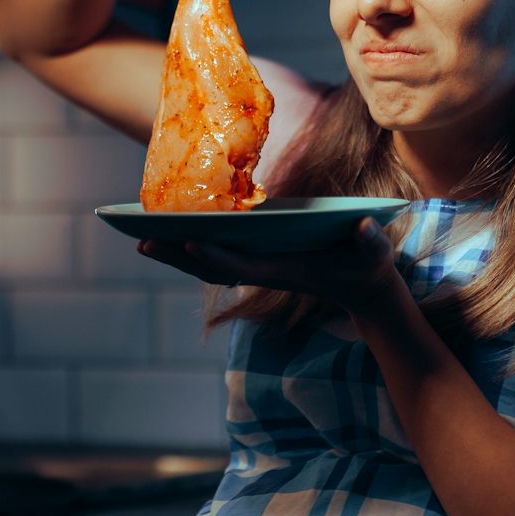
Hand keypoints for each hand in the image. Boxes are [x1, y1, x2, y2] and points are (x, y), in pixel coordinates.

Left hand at [137, 218, 402, 314]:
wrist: (363, 287)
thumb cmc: (368, 267)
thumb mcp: (374, 253)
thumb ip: (370, 242)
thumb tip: (364, 228)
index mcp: (284, 270)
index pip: (242, 265)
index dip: (214, 254)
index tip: (188, 241)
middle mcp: (263, 271)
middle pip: (211, 267)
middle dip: (176, 255)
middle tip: (140, 240)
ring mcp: (257, 267)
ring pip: (207, 264)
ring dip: (174, 253)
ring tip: (140, 238)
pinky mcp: (257, 260)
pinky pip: (216, 255)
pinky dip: (190, 247)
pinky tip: (169, 233)